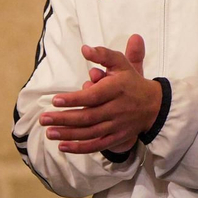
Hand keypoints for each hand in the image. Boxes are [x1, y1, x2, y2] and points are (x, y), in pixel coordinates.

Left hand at [40, 35, 162, 153]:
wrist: (154, 106)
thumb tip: (84, 49)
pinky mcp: (116, 137)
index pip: (93, 96)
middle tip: (44, 118)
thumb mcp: (120, 63)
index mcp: (116, 90)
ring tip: (49, 132)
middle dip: (64, 119)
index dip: (74, 99)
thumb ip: (103, 55)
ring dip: (68, 134)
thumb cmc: (131, 81)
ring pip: (90, 133)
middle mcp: (117, 109)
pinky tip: (63, 146)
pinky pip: (97, 145)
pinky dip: (80, 148)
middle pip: (88, 117)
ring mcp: (117, 126)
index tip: (55, 100)